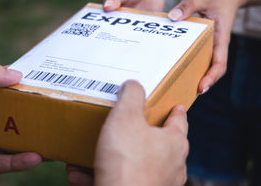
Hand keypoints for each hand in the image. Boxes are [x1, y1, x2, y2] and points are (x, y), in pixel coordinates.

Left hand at [0, 60, 41, 181]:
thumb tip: (17, 75)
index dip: (18, 89)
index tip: (41, 88)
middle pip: (6, 118)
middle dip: (28, 118)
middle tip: (53, 116)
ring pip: (6, 143)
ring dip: (28, 143)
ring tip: (52, 142)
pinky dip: (16, 162)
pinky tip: (35, 158)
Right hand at [66, 80, 188, 185]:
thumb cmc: (128, 163)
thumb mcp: (126, 117)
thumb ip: (131, 96)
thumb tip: (134, 85)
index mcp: (173, 142)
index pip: (179, 121)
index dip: (176, 111)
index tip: (177, 105)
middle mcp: (172, 165)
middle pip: (159, 143)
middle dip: (141, 133)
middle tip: (129, 123)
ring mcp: (158, 184)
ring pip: (136, 164)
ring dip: (114, 156)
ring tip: (94, 150)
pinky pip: (121, 181)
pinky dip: (101, 176)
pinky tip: (80, 174)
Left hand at [168, 0, 246, 92]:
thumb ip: (188, 5)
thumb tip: (173, 17)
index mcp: (220, 38)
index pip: (219, 63)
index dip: (211, 78)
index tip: (201, 88)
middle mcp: (216, 44)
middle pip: (212, 70)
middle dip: (201, 83)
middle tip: (184, 93)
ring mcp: (211, 43)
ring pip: (205, 64)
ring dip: (195, 75)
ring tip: (178, 85)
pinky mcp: (205, 40)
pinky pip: (198, 54)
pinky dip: (190, 61)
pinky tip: (175, 62)